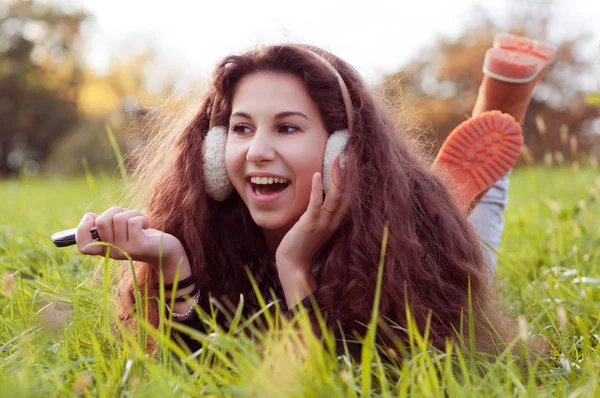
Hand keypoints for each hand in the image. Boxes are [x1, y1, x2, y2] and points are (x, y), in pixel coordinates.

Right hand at [75, 206, 187, 269]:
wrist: (167, 251)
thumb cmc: (144, 236)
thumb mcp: (123, 230)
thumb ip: (108, 224)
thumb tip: (90, 216)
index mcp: (106, 249)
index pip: (83, 247)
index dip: (80, 230)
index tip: (90, 218)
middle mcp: (113, 252)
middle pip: (102, 221)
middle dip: (115, 211)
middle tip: (128, 217)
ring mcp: (125, 250)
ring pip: (119, 218)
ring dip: (132, 213)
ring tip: (140, 221)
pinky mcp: (139, 247)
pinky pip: (133, 222)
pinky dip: (141, 217)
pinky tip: (147, 225)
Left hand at [275, 156, 349, 272]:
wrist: (293, 263)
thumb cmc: (302, 242)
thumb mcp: (316, 223)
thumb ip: (322, 209)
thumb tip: (321, 191)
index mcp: (337, 220)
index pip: (350, 195)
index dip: (353, 177)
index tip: (354, 159)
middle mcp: (334, 220)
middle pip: (347, 193)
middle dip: (350, 172)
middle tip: (351, 151)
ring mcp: (323, 223)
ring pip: (335, 197)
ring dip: (336, 177)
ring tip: (336, 158)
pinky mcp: (310, 224)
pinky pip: (316, 204)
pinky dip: (318, 189)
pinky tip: (317, 175)